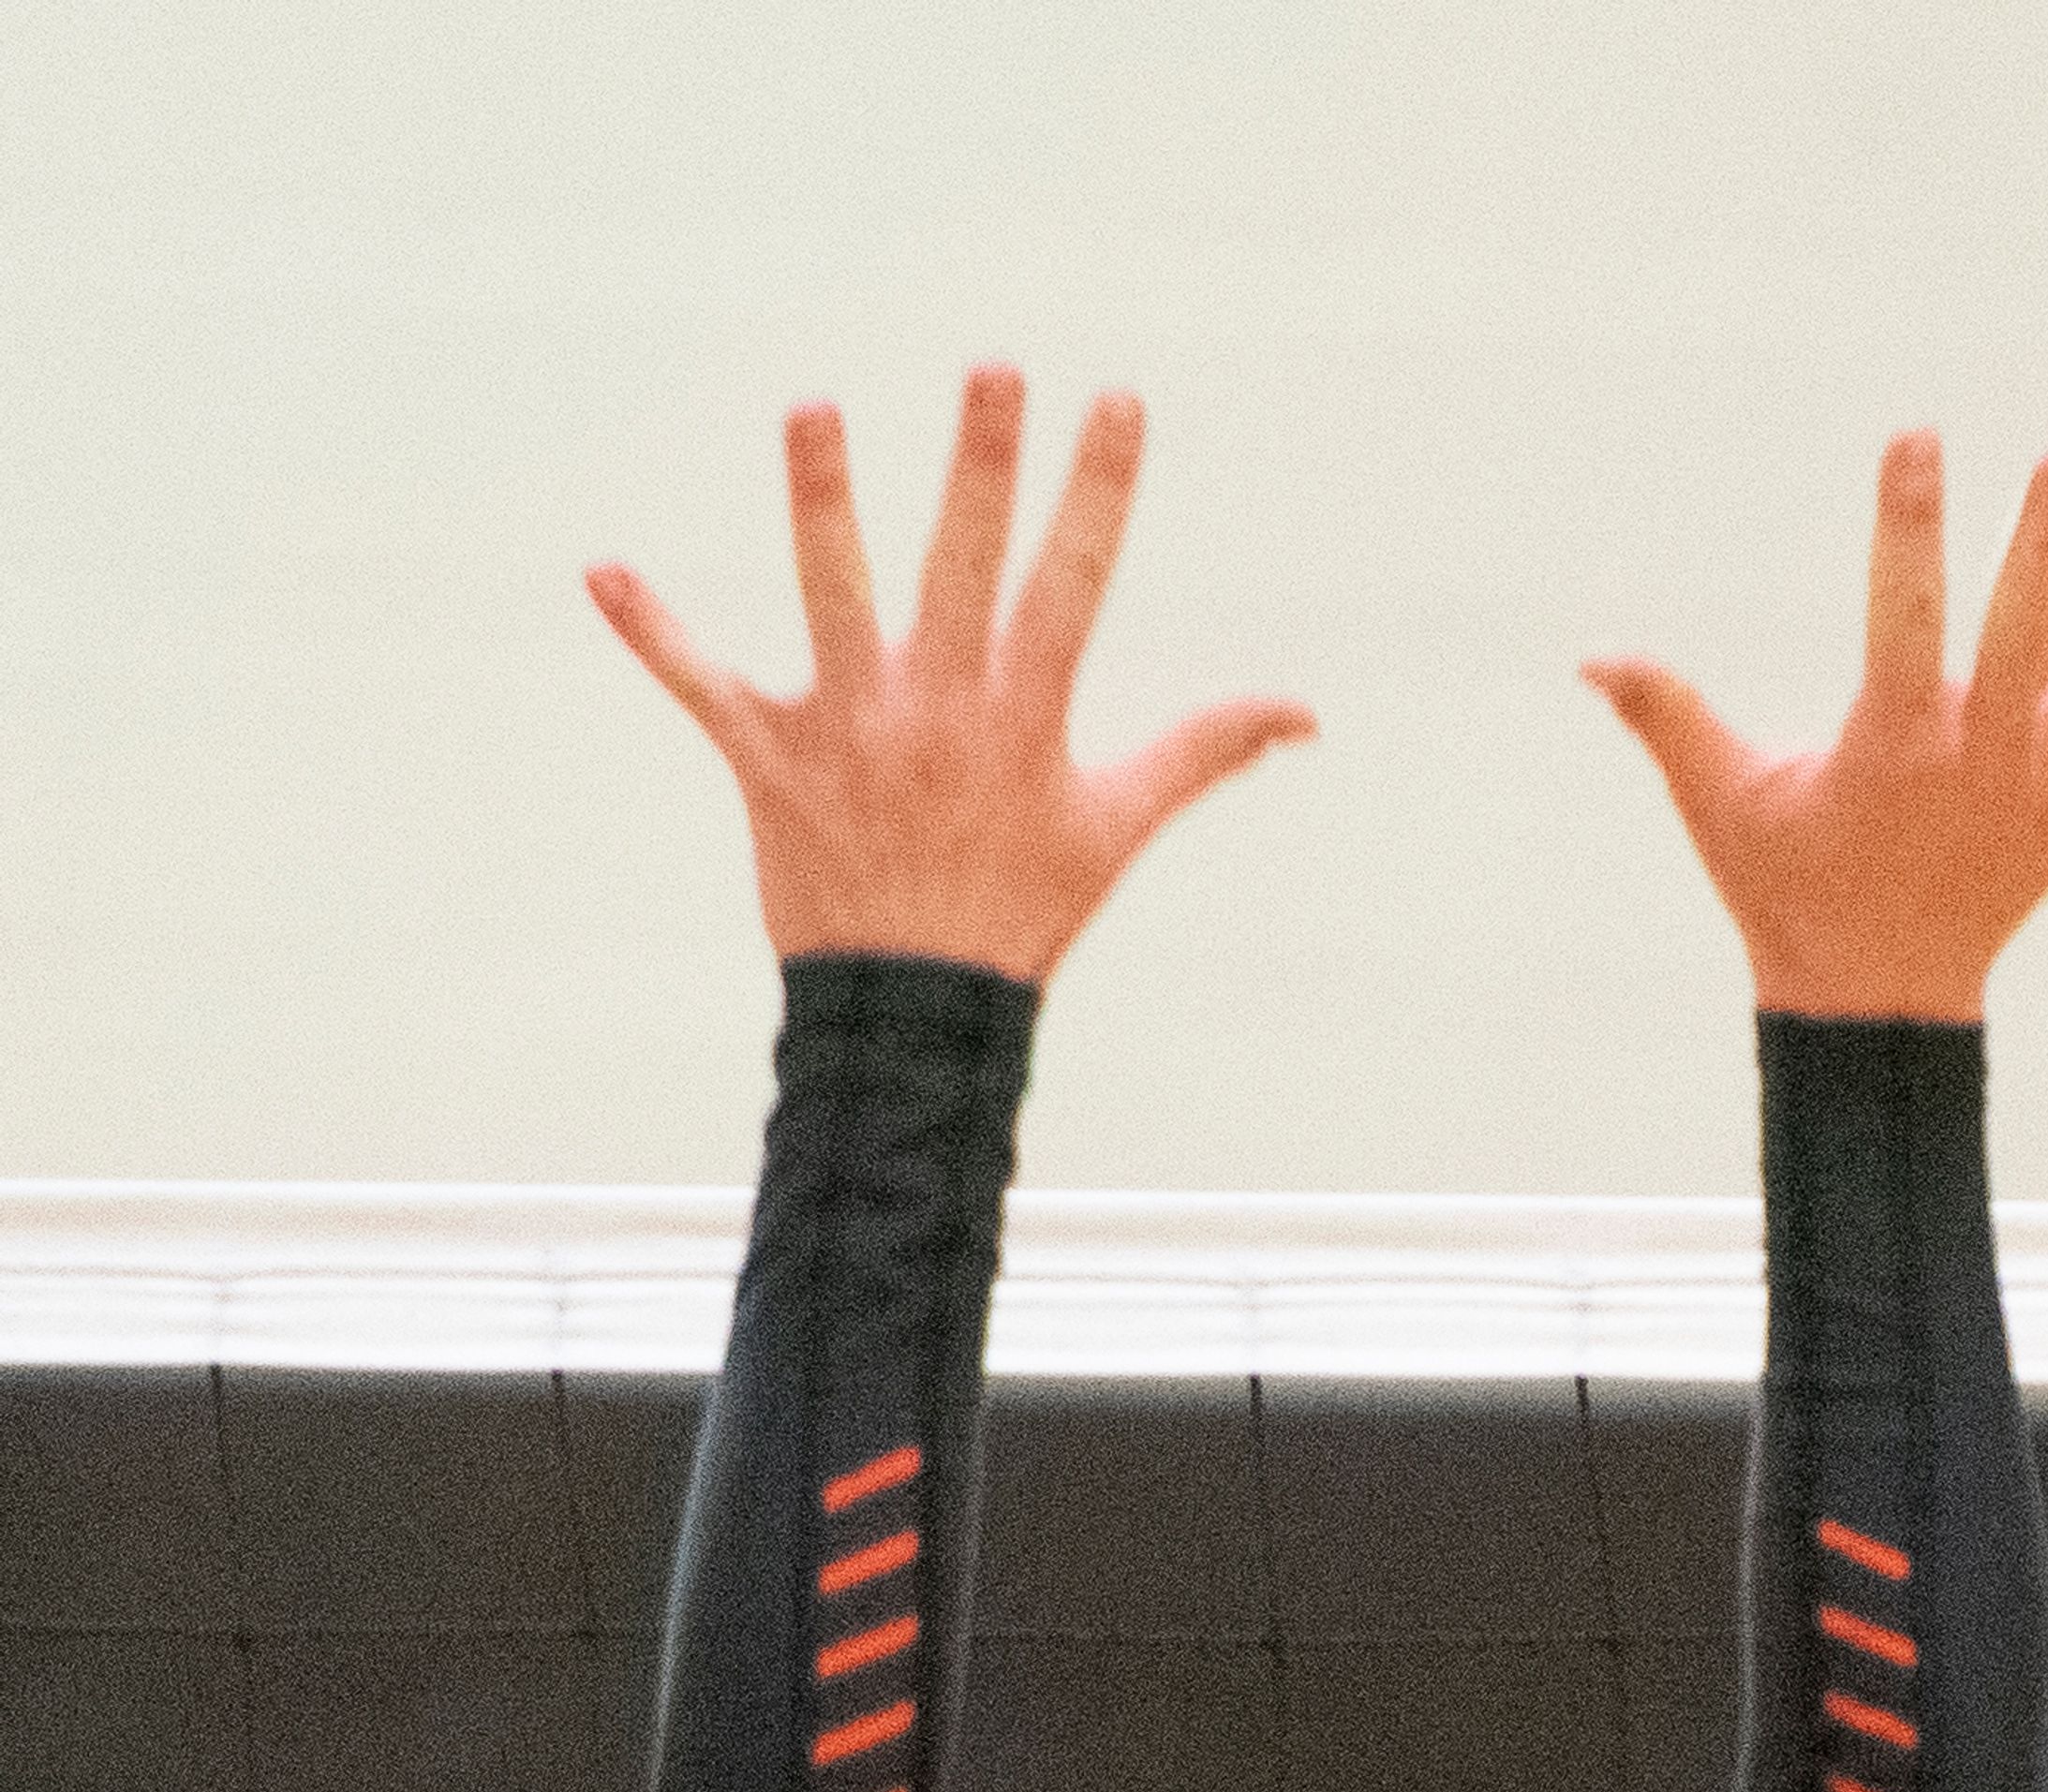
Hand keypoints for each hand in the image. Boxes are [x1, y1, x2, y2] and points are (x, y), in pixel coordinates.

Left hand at [589, 365, 1313, 985]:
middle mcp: (939, 714)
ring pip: (833, 599)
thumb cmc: (1020, 915)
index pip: (1074, 588)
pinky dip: (652, 633)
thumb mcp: (1117, 831)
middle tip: (992, 371)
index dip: (1098, 495)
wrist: (915, 1020)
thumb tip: (1301, 712)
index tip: (1115, 401)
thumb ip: (1202, 754)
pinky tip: (601, 572)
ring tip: (813, 409)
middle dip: (982, 471)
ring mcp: (851, 732)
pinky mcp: (772, 761)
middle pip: (964, 572)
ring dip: (821, 504)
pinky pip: (702, 688)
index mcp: (1023, 721)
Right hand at [1587, 432, 2047, 1023]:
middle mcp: (1982, 759)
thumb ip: (1669, 720)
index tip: (1918, 439)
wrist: (1878, 1011)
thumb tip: (1592, 659)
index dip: (1907, 526)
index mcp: (1895, 744)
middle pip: (2025, 635)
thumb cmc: (1793, 898)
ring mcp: (2045, 787)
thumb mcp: (1724, 808)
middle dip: (2045, 545)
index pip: (1900, 613)